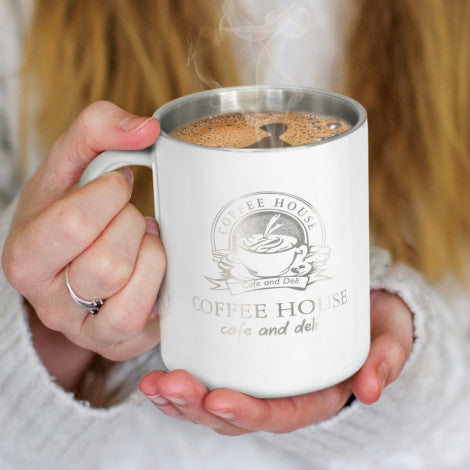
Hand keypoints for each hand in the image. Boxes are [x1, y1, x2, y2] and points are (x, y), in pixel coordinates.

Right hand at [2, 101, 164, 374]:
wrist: (70, 265)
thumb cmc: (68, 215)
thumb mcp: (68, 166)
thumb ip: (96, 129)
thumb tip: (147, 128)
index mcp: (25, 256)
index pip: (74, 223)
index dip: (109, 194)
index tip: (116, 184)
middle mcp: (49, 301)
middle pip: (106, 263)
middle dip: (129, 225)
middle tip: (127, 215)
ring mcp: (83, 328)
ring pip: (127, 293)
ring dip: (147, 253)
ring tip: (139, 239)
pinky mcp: (116, 342)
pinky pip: (142, 317)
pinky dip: (156, 280)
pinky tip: (149, 265)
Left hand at [139, 289, 413, 434]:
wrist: (359, 307)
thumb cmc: (372, 324)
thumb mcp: (389, 337)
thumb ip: (385, 358)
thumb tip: (372, 388)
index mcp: (312, 397)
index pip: (277, 414)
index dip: (247, 413)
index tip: (219, 401)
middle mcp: (279, 393)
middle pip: (233, 414)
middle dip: (195, 406)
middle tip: (166, 386)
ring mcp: (257, 377)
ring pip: (212, 400)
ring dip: (179, 397)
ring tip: (151, 384)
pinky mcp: (242, 356)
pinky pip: (209, 374)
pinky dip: (184, 375)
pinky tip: (158, 369)